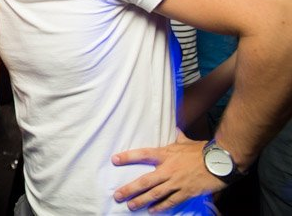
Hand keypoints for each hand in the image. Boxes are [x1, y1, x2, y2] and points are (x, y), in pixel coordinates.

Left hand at [111, 131, 226, 212]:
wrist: (221, 162)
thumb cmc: (203, 150)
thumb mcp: (186, 141)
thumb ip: (177, 136)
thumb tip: (174, 128)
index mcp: (166, 154)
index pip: (143, 155)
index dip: (128, 157)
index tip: (114, 160)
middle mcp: (168, 169)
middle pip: (145, 181)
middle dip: (130, 189)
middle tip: (117, 195)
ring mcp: (177, 182)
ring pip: (155, 194)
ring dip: (141, 201)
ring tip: (130, 205)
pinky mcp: (186, 192)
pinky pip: (171, 202)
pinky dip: (161, 207)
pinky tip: (152, 211)